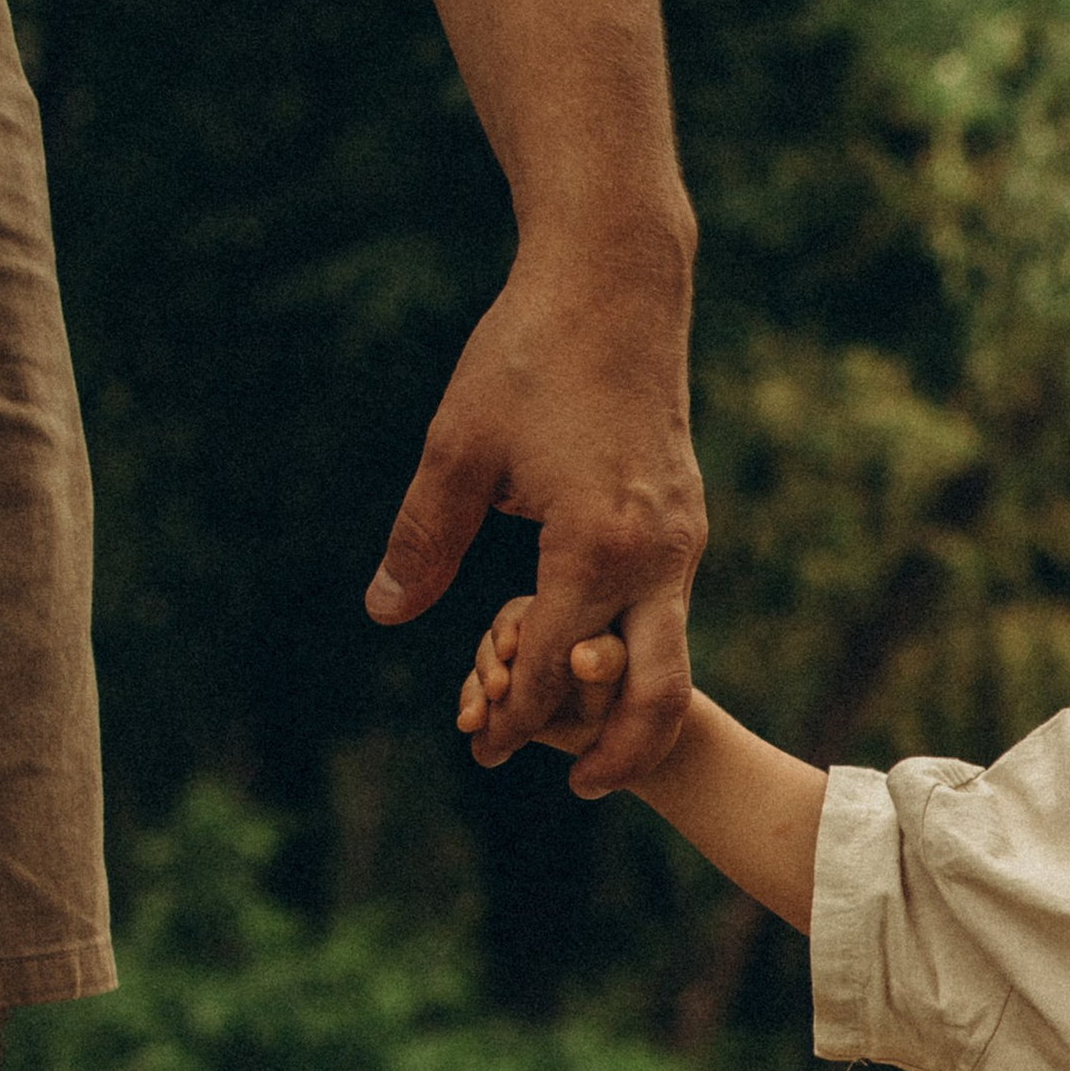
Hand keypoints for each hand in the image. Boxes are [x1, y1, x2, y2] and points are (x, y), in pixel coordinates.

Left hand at [366, 233, 705, 797]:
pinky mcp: (685, 523)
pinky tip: (595, 658)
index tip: (480, 746)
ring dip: (632, 707)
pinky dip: (637, 652)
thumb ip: (423, 539)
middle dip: (614, 750)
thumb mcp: (459, 448)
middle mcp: (656, 557)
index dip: (515, 717)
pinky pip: (669, 611)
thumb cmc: (529, 353)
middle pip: (651, 693)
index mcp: (594, 547)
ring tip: (589, 744)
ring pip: (672, 656)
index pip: (555, 667)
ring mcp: (681, 541)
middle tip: (575, 787)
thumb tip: (384, 612)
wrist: (618, 283)